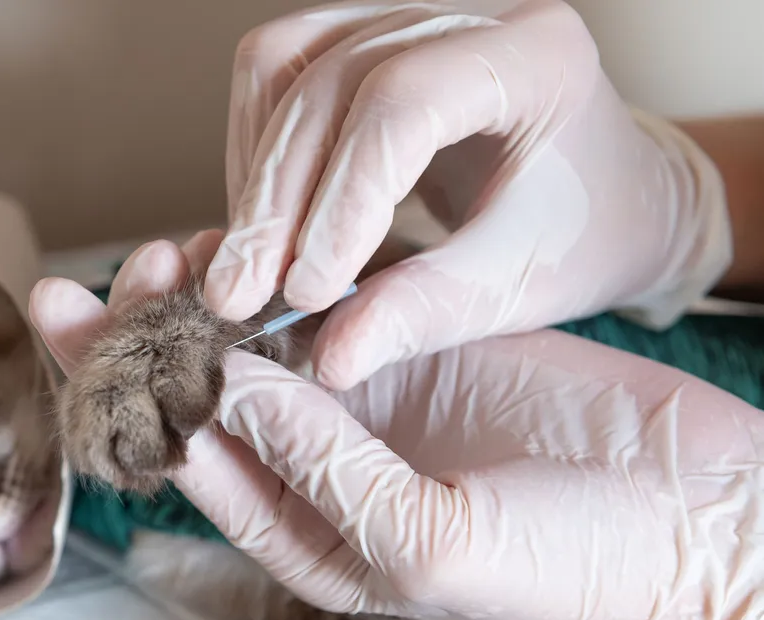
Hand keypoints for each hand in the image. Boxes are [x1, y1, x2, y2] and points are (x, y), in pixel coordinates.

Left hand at [31, 238, 762, 619]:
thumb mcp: (431, 540)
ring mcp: (367, 399)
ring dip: (208, 295)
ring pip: (257, 338)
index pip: (188, 461)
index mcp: (308, 536)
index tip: (76, 333)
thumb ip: (322, 466)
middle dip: (144, 339)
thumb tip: (223, 386)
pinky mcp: (414, 344)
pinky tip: (251, 239)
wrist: (698, 513)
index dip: (122, 398)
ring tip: (170, 248)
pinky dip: (285, 270)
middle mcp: (322, 466)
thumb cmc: (574, 562)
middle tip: (107, 278)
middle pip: (204, 396)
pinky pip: (329, 299)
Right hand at [208, 0, 732, 389]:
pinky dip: (254, 153)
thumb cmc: (585, 235)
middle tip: (239, 297)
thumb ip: (428, 315)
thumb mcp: (523, 286)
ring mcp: (404, 22)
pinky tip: (264, 225)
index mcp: (534, 58)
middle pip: (327, 85)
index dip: (341, 199)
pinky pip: (275, 74)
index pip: (404, 104)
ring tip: (251, 266)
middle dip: (273, 202)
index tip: (309, 293)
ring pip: (282, 65)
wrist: (608, 195)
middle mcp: (461, 20)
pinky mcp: (362, 44)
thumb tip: (329, 357)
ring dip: (253, 173)